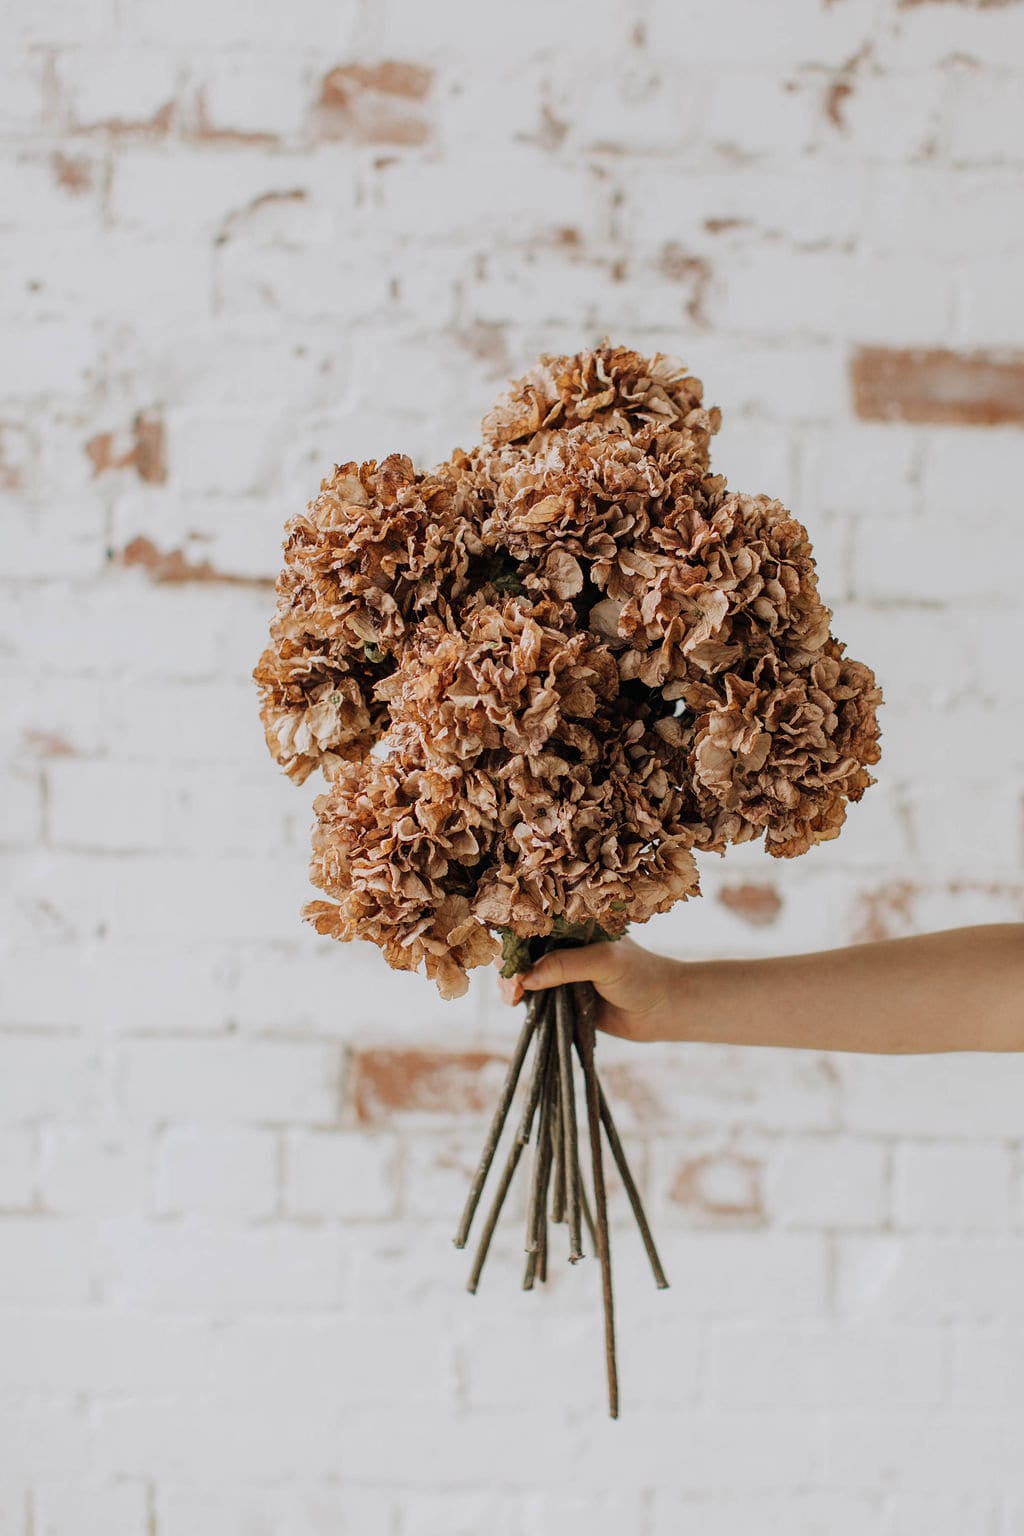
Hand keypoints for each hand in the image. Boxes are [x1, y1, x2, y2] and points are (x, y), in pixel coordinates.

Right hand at [497, 937, 679, 1042]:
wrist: (664, 1010)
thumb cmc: (641, 975)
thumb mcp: (605, 962)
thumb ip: (566, 965)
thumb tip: (526, 977)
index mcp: (574, 924)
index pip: (535, 923)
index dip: (516, 938)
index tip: (509, 959)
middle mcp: (565, 944)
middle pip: (523, 949)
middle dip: (510, 965)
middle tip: (511, 986)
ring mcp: (562, 971)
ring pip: (525, 973)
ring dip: (511, 983)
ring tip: (512, 997)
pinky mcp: (562, 996)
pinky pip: (534, 995)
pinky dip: (521, 998)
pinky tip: (516, 1003)